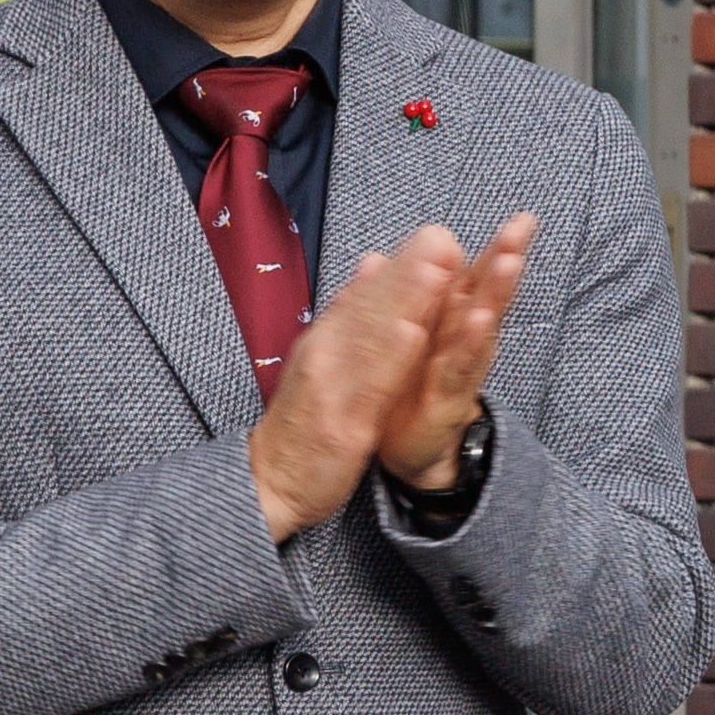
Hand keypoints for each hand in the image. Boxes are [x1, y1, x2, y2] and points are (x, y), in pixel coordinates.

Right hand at [249, 233, 449, 537]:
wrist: (270, 481)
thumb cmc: (302, 420)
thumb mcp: (322, 360)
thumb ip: (349, 314)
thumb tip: (373, 265)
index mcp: (326, 341)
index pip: (367, 298)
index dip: (403, 266)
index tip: (436, 233)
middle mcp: (326, 356)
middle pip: (371, 309)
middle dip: (410, 272)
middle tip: (444, 237)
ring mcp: (331, 388)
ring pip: (372, 338)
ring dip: (405, 303)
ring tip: (437, 271)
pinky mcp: (340, 424)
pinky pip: (368, 387)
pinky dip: (388, 358)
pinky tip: (413, 335)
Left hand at [374, 215, 534, 496]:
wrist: (407, 452)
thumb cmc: (413, 389)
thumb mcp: (409, 338)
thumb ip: (408, 299)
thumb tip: (387, 256)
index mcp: (448, 322)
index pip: (474, 277)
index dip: (498, 248)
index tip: (524, 218)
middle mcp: (463, 343)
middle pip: (487, 295)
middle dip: (506, 260)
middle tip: (525, 228)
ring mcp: (459, 371)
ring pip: (480, 327)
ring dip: (495, 294)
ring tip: (509, 263)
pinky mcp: (447, 401)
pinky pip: (457, 370)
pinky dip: (469, 344)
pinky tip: (479, 321)